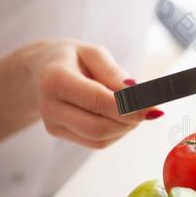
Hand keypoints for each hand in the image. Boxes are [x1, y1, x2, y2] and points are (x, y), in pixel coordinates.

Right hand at [21, 39, 162, 148]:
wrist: (40, 70)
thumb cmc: (71, 59)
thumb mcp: (93, 53)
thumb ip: (114, 73)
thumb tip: (136, 93)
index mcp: (55, 79)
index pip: (98, 101)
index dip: (130, 107)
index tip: (155, 107)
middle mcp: (50, 106)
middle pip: (99, 127)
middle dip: (131, 121)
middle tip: (150, 109)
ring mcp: (53, 124)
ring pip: (100, 139)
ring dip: (126, 128)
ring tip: (133, 108)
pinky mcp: (60, 134)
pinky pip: (96, 142)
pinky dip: (116, 132)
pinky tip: (120, 117)